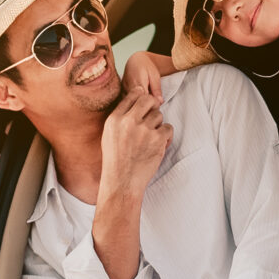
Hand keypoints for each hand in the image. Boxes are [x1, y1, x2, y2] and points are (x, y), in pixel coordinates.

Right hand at [99, 81, 171, 200]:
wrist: (122, 183)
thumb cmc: (116, 161)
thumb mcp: (109, 135)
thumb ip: (121, 117)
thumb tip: (138, 97)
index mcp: (114, 119)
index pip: (132, 95)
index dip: (141, 98)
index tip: (144, 105)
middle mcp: (128, 121)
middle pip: (148, 99)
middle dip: (153, 106)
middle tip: (152, 117)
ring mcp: (144, 130)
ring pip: (159, 115)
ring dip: (158, 125)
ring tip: (150, 140)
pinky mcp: (158, 139)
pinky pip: (168, 128)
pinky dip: (166, 137)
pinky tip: (158, 145)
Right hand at [121, 51, 167, 103]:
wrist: (135, 61)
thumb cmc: (146, 67)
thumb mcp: (155, 75)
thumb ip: (157, 89)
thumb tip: (160, 102)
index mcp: (138, 83)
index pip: (144, 100)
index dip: (150, 105)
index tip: (156, 106)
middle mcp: (128, 87)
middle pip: (136, 104)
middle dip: (145, 107)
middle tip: (152, 106)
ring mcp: (123, 91)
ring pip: (131, 104)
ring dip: (138, 106)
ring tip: (146, 105)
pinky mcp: (121, 93)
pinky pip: (127, 103)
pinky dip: (133, 105)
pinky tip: (139, 104)